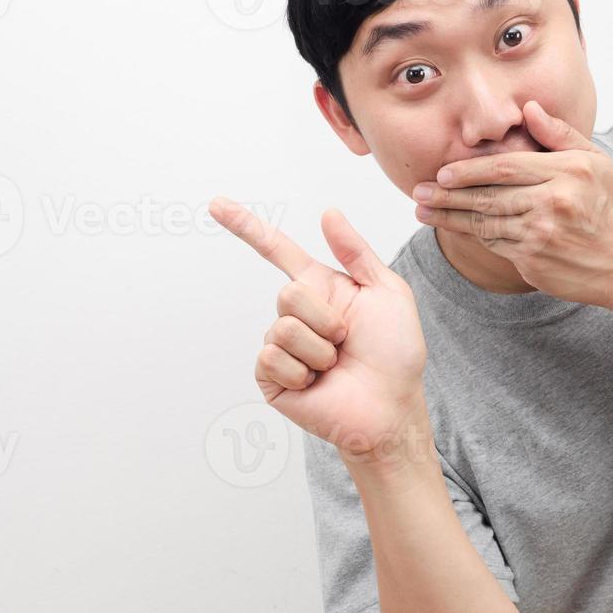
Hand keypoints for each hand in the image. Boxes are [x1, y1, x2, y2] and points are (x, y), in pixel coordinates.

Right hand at [208, 196, 428, 460]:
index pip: (276, 251)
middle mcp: (296, 315)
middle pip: (288, 293)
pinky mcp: (271, 378)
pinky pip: (273, 358)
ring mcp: (281, 347)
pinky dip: (302, 371)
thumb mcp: (388, 293)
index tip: (216, 204)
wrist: (391, 408)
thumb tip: (328, 213)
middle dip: (325, 317)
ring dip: (319, 349)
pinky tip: (317, 384)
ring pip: (283, 328)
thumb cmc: (396, 355)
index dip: (245, 226)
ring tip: (336, 365)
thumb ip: (357, 252)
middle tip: (346, 340)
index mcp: (320, 289)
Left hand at [412, 100, 612, 307]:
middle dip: (449, 194)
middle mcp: (554, 201)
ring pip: (485, 222)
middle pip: (489, 195)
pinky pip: (494, 243)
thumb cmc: (607, 208)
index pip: (507, 166)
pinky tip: (452, 227)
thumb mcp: (596, 163)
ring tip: (423, 210)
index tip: (444, 172)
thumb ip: (560, 135)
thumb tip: (529, 108)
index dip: (471, 169)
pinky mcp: (533, 260)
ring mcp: (542, 233)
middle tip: (419, 191)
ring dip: (449, 217)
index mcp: (569, 171)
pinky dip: (473, 235)